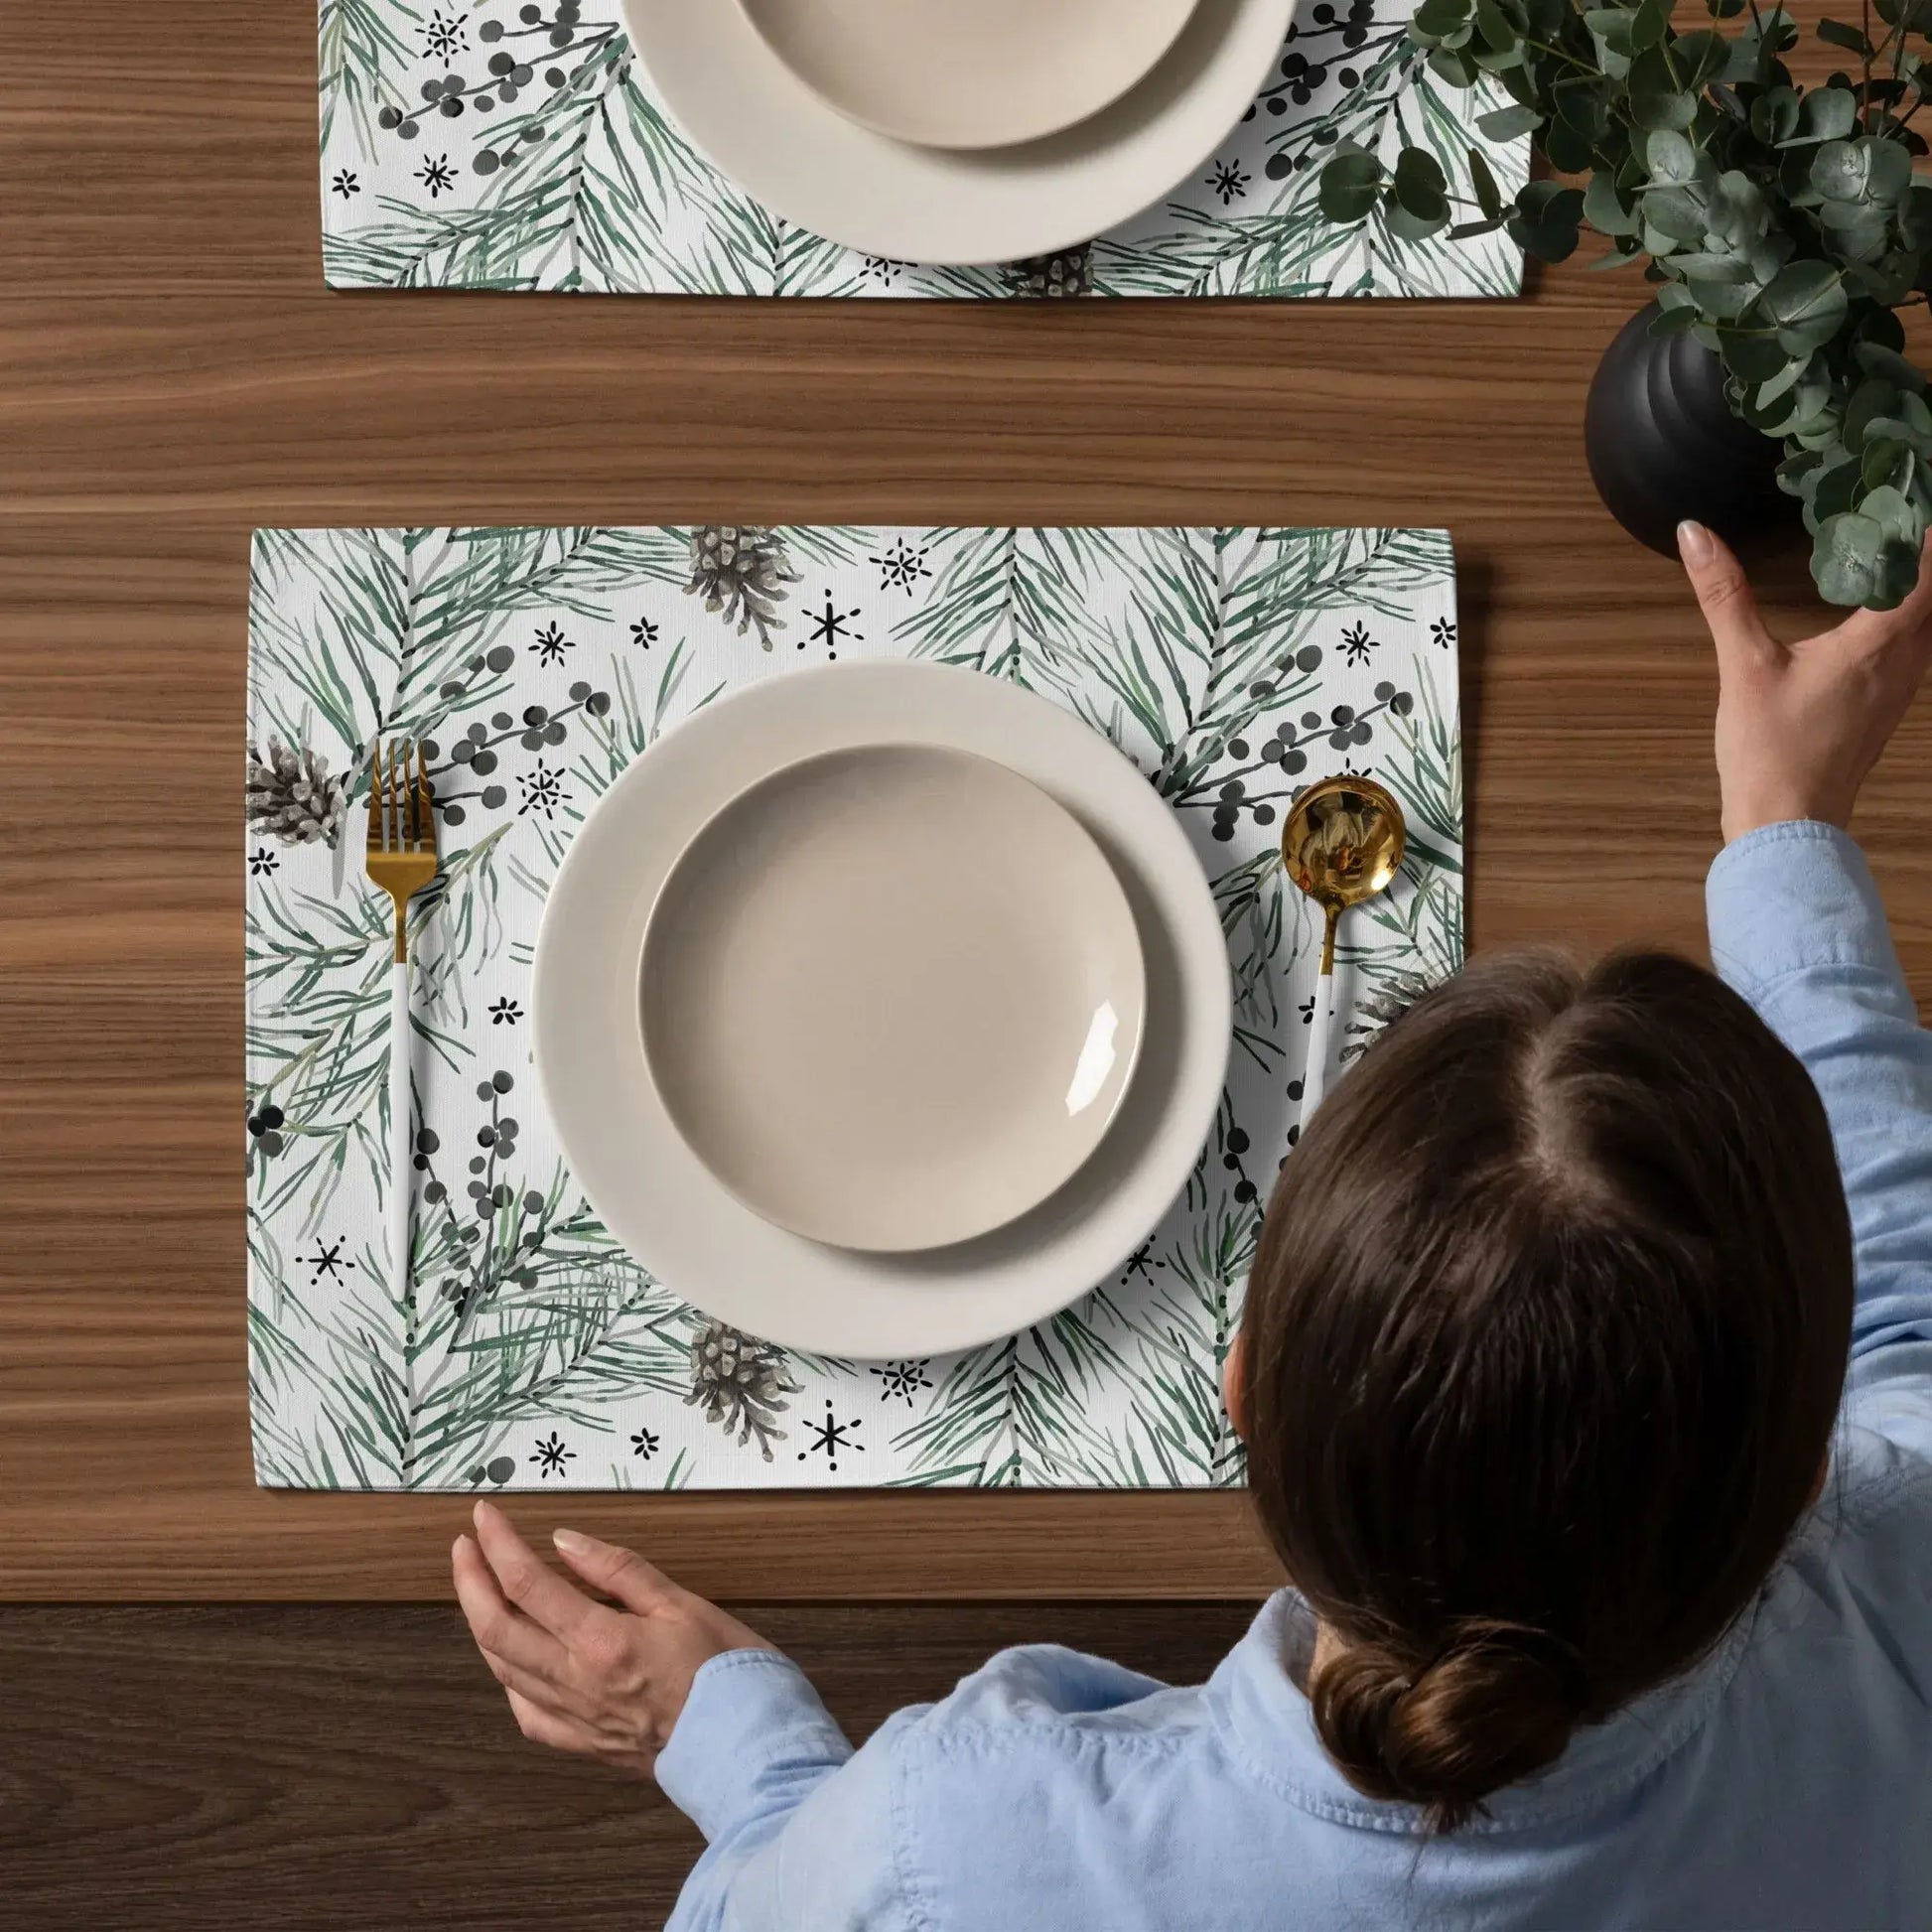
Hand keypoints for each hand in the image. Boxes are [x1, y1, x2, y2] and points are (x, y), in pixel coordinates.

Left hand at [452, 1500, 775, 1775]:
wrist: (748, 1750)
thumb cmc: (727, 1673)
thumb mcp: (683, 1603)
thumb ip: (620, 1570)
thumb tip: (566, 1542)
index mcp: (601, 1641)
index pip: (527, 1583)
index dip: (499, 1544)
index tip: (486, 1515)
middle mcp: (575, 1682)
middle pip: (496, 1627)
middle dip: (470, 1581)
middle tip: (464, 1546)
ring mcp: (574, 1718)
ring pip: (502, 1669)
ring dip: (481, 1623)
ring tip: (479, 1590)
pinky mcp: (584, 1744)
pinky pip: (526, 1713)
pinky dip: (508, 1679)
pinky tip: (511, 1662)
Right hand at [1678, 520, 1931, 842]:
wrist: (1787, 826)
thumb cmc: (1770, 750)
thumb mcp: (1743, 667)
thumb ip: (1724, 596)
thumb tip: (1695, 533)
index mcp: (1877, 645)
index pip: (1926, 573)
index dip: (1927, 535)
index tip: (1913, 498)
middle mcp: (1903, 664)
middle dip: (1927, 559)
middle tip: (1902, 521)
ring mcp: (1901, 691)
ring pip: (1931, 627)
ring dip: (1923, 591)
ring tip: (1897, 556)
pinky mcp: (1886, 711)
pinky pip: (1917, 651)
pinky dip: (1911, 621)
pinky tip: (1881, 616)